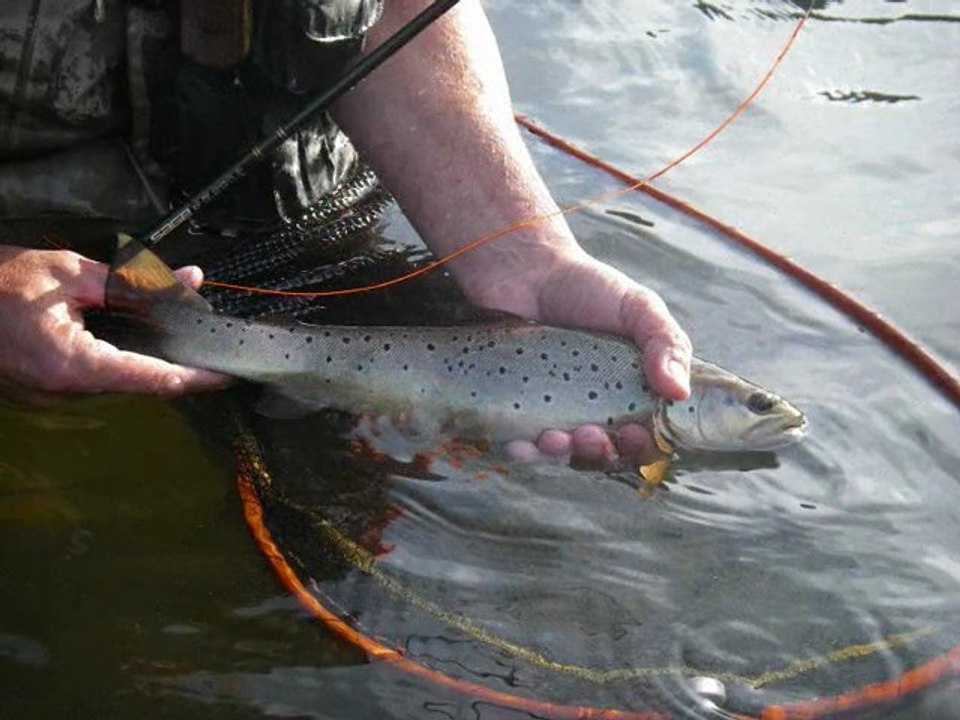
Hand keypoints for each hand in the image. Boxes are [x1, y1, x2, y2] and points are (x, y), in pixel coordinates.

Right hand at [0, 245, 228, 403]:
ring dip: (150, 361)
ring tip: (179, 335)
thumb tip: (190, 282)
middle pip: (142, 384)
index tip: (231, 372)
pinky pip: (94, 381)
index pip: (156, 380)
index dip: (199, 378)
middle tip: (209, 341)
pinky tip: (135, 339)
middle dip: (178, 362)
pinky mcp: (43, 393)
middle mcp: (65, 393)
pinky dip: (120, 362)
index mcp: (73, 366)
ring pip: (119, 384)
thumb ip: (135, 283)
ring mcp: (51, 398)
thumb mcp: (70, 274)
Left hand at [470, 247, 691, 466]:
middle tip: (589, 434)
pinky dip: (522, 451)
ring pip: (560, 454)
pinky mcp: (515, 408)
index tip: (632, 433)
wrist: (525, 270)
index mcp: (629, 392)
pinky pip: (520, 443)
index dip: (641, 446)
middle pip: (601, 453)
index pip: (643, 436)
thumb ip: (666, 343)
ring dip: (560, 455)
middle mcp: (592, 408)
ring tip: (553, 437)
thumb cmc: (586, 287)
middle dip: (598, 453)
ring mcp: (552, 410)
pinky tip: (520, 442)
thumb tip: (679, 392)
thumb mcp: (638, 308)